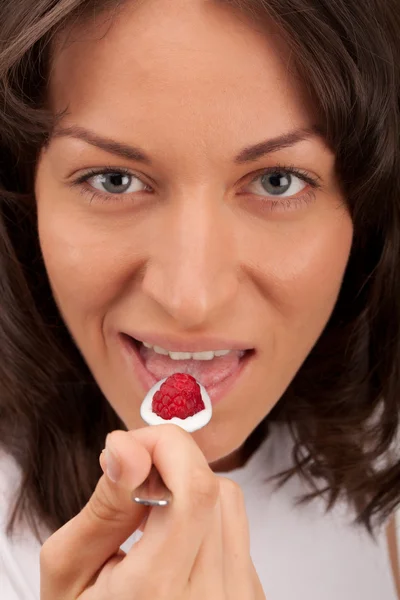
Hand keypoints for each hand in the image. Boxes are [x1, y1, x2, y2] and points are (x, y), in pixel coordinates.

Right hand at [40, 424, 265, 598]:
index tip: (130, 451)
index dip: (166, 448)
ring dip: (188, 488)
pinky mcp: (251, 594)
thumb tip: (127, 445)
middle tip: (132, 479)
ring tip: (150, 518)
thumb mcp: (69, 570)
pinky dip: (204, 516)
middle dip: (170, 463)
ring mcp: (239, 599)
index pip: (195, 491)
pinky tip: (173, 541)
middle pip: (213, 487)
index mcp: (158, 593)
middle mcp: (212, 598)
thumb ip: (103, 506)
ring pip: (229, 500)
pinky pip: (236, 527)